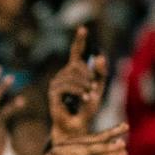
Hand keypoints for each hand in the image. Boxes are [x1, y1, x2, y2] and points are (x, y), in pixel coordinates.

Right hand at [49, 26, 108, 144]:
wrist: (77, 127)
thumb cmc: (87, 109)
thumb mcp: (98, 89)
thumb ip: (101, 73)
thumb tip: (99, 57)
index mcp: (74, 72)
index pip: (76, 52)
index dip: (79, 40)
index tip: (83, 28)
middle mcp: (63, 75)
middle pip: (76, 63)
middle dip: (88, 74)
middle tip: (93, 87)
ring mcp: (56, 83)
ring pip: (71, 74)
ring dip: (84, 84)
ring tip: (88, 95)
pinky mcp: (53, 93)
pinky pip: (66, 85)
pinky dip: (77, 90)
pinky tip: (82, 97)